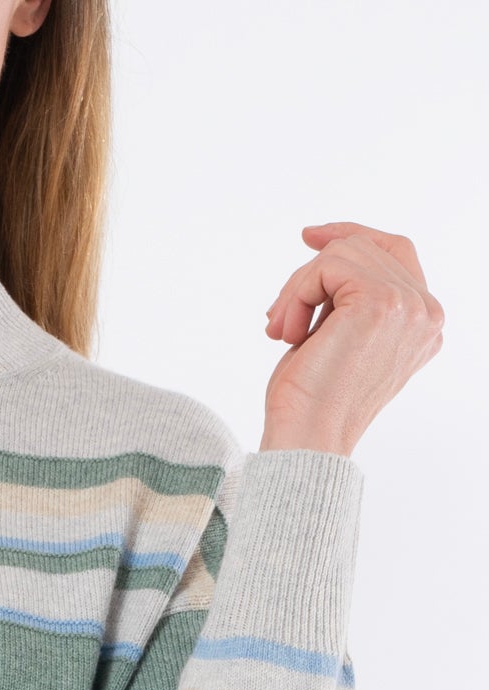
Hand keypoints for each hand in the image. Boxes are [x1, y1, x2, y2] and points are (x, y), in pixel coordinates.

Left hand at [259, 221, 444, 456]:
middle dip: (308, 277)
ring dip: (297, 289)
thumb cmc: (311, 401)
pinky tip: (287, 333)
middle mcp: (427, 313)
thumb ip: (348, 297)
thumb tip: (325, 246)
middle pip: (363, 249)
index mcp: (423, 324)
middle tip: (277, 319)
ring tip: (281, 331)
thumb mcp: (337, 335)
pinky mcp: (381, 302)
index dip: (352, 236)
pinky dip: (296, 293)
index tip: (309, 238)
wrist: (306, 438)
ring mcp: (409, 306)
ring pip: (343, 254)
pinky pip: (328, 265)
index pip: (395, 252)